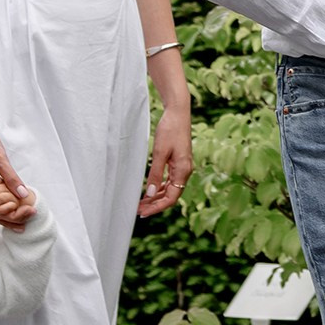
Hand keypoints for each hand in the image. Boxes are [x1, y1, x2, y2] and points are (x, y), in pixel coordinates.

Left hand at [140, 98, 192, 216]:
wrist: (178, 113)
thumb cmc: (170, 130)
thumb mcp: (160, 152)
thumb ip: (155, 174)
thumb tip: (149, 193)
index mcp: (183, 171)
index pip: (171, 198)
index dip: (157, 207)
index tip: (143, 212)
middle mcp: (185, 171)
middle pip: (171, 195)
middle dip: (155, 204)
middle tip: (139, 210)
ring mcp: (182, 167)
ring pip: (170, 189)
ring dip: (156, 197)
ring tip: (142, 202)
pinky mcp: (179, 162)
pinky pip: (169, 180)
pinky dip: (159, 187)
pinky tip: (149, 190)